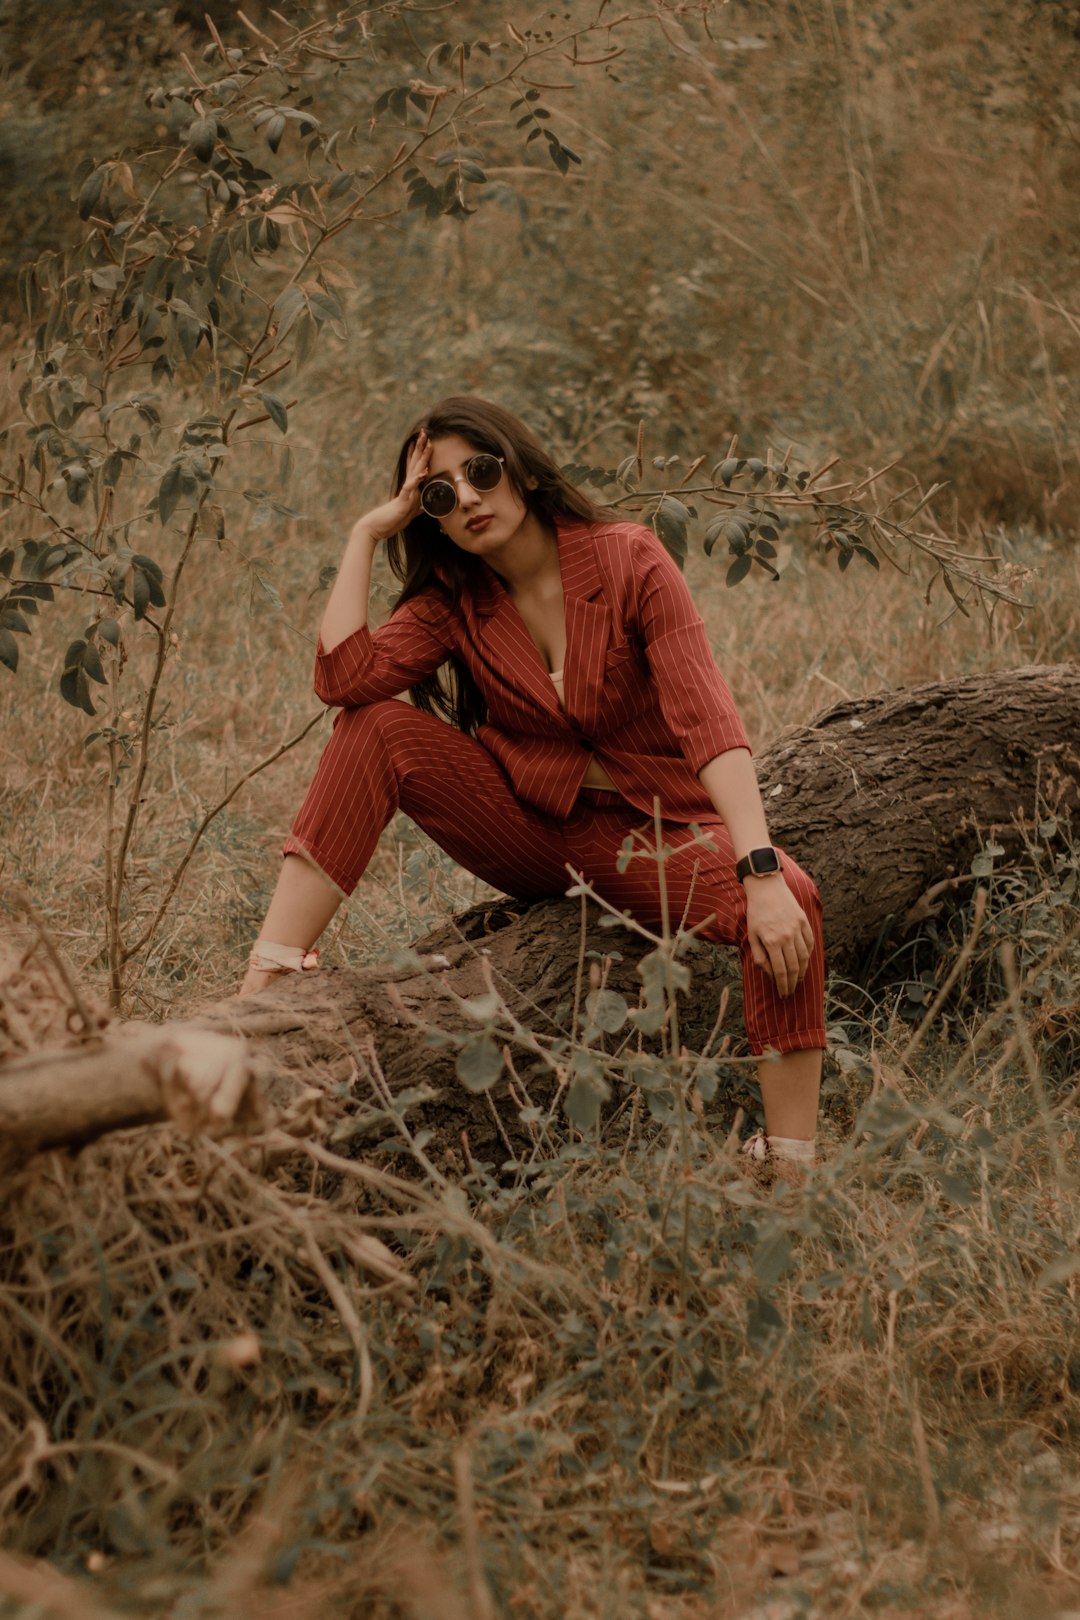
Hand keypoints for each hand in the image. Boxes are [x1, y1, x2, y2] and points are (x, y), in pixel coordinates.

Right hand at [352, 429, 431, 543]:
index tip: (428, 442)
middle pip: (416, 464)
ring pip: (415, 471)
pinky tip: (424, 471)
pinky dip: (417, 479)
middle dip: (421, 448)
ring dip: (422, 457)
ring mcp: (405, 492)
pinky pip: (410, 488)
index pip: (417, 468)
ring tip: (428, 443)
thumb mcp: (409, 513)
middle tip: (424, 432)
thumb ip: (417, 508)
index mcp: (409, 488)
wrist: (376, 527)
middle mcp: (407, 486)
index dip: (422, 455)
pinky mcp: (402, 500)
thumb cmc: (391, 521)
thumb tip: (424, 506)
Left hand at [744, 875, 813, 996]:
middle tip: (790, 992)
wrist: (767, 888)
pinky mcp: (804, 922)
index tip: (783, 994)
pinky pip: (810, 943)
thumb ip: (760, 956)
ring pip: (804, 957)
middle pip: (794, 967)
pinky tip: (805, 962)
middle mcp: (787, 936)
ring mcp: (797, 928)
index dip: (782, 985)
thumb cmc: (756, 913)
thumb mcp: (752, 935)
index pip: (780, 971)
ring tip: (798, 981)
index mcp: (771, 941)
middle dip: (792, 983)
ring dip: (802, 972)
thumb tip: (770, 973)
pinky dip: (809, 955)